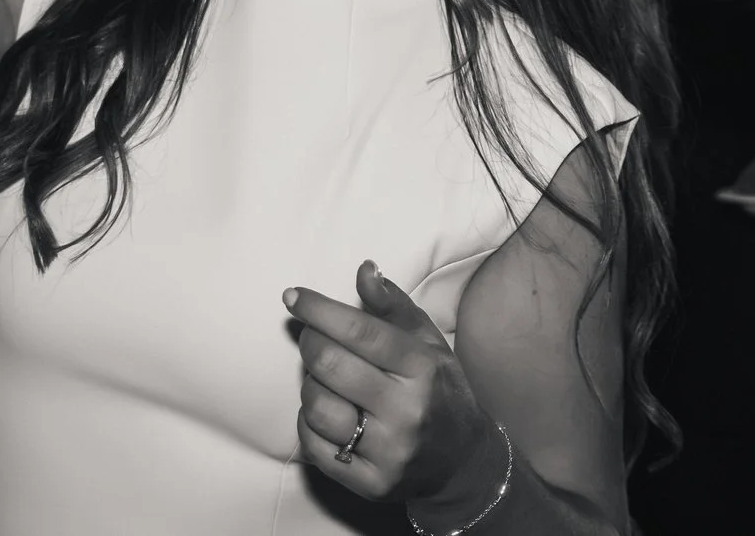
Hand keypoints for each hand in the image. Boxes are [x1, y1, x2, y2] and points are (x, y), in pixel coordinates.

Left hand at [286, 261, 506, 512]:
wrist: (462, 461)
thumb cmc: (439, 390)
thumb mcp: (427, 341)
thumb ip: (392, 305)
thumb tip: (364, 270)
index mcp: (422, 367)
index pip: (359, 330)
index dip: (319, 309)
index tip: (293, 296)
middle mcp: (406, 410)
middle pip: (329, 364)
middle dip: (310, 342)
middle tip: (312, 337)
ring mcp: (387, 451)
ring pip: (316, 406)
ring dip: (309, 385)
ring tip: (324, 379)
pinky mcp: (370, 483)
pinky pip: (314, 446)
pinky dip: (308, 423)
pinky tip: (325, 411)